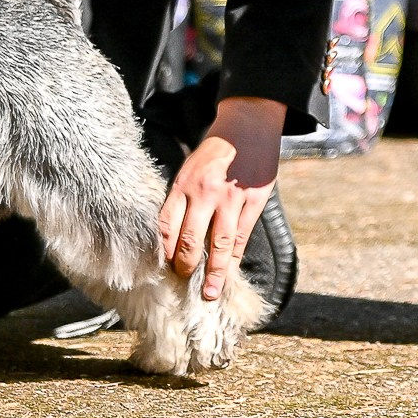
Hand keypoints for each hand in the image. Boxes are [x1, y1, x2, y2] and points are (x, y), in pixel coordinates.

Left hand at [157, 95, 282, 301]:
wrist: (249, 124)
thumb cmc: (215, 150)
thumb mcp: (190, 169)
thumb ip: (183, 200)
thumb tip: (176, 238)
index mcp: (184, 185)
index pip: (166, 227)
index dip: (163, 253)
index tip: (162, 269)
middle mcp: (205, 194)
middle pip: (190, 241)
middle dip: (186, 267)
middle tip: (184, 283)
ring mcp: (232, 198)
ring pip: (219, 244)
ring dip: (214, 273)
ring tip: (210, 293)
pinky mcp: (254, 199)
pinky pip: (242, 234)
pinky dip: (235, 256)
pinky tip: (230, 270)